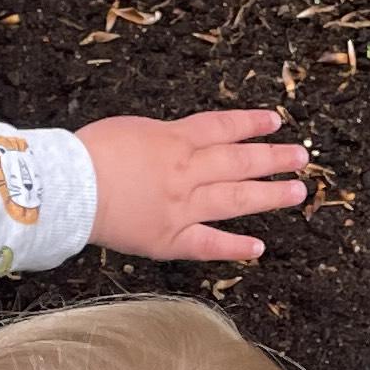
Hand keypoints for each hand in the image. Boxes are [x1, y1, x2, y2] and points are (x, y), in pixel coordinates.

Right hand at [78, 106, 310, 265]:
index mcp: (173, 140)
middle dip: (273, 157)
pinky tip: (257, 247)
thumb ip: (162, 139)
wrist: (67, 188)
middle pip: (239, 161)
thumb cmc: (87, 154)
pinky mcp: (168, 239)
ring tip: (297, 191)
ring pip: (234, 199)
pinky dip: (233, 247)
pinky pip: (207, 244)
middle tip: (303, 157)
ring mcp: (181, 207)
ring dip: (269, 195)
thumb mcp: (130, 130)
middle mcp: (186, 171)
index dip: (251, 124)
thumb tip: (180, 144)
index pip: (222, 127)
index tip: (275, 122)